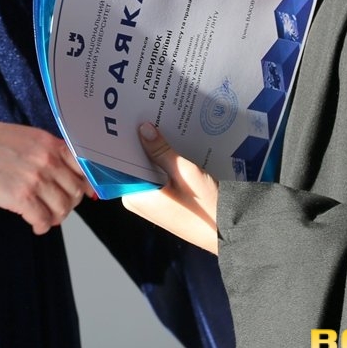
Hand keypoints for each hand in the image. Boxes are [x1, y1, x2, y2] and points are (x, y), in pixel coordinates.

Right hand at [0, 115, 89, 233]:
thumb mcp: (28, 137)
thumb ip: (49, 153)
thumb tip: (65, 173)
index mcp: (52, 145)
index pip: (84, 168)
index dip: (86, 184)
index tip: (83, 192)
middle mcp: (49, 162)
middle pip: (76, 192)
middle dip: (69, 203)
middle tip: (58, 206)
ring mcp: (36, 181)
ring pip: (63, 209)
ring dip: (57, 217)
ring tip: (46, 217)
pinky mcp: (22, 199)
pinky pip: (44, 220)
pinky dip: (43, 226)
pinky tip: (36, 225)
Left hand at [120, 123, 219, 252]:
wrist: (228, 231)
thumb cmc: (206, 207)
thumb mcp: (184, 173)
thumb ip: (161, 151)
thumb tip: (143, 130)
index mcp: (135, 196)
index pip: (118, 164)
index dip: (121, 142)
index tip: (122, 120)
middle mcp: (137, 200)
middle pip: (132, 165)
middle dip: (138, 143)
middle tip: (143, 116)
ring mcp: (150, 202)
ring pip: (145, 170)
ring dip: (152, 152)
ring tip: (158, 126)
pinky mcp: (162, 202)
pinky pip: (156, 177)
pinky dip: (162, 164)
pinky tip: (171, 146)